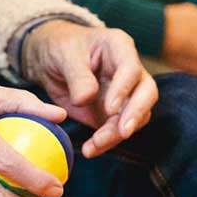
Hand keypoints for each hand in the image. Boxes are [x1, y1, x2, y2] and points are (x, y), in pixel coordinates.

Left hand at [22, 21, 157, 157]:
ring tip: (94, 145)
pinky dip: (106, 142)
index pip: (131, 68)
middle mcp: (129, 70)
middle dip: (136, 114)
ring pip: (136, 116)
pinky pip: (118, 130)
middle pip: (146, 93)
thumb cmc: (60, 47)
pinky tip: (91, 149)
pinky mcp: (115, 113)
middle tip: (122, 132)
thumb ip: (77, 75)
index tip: (110, 108)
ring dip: (117, 134)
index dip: (124, 89)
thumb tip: (85, 99)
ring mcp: (126, 93)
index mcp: (119, 47)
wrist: (50, 60)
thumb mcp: (63, 55)